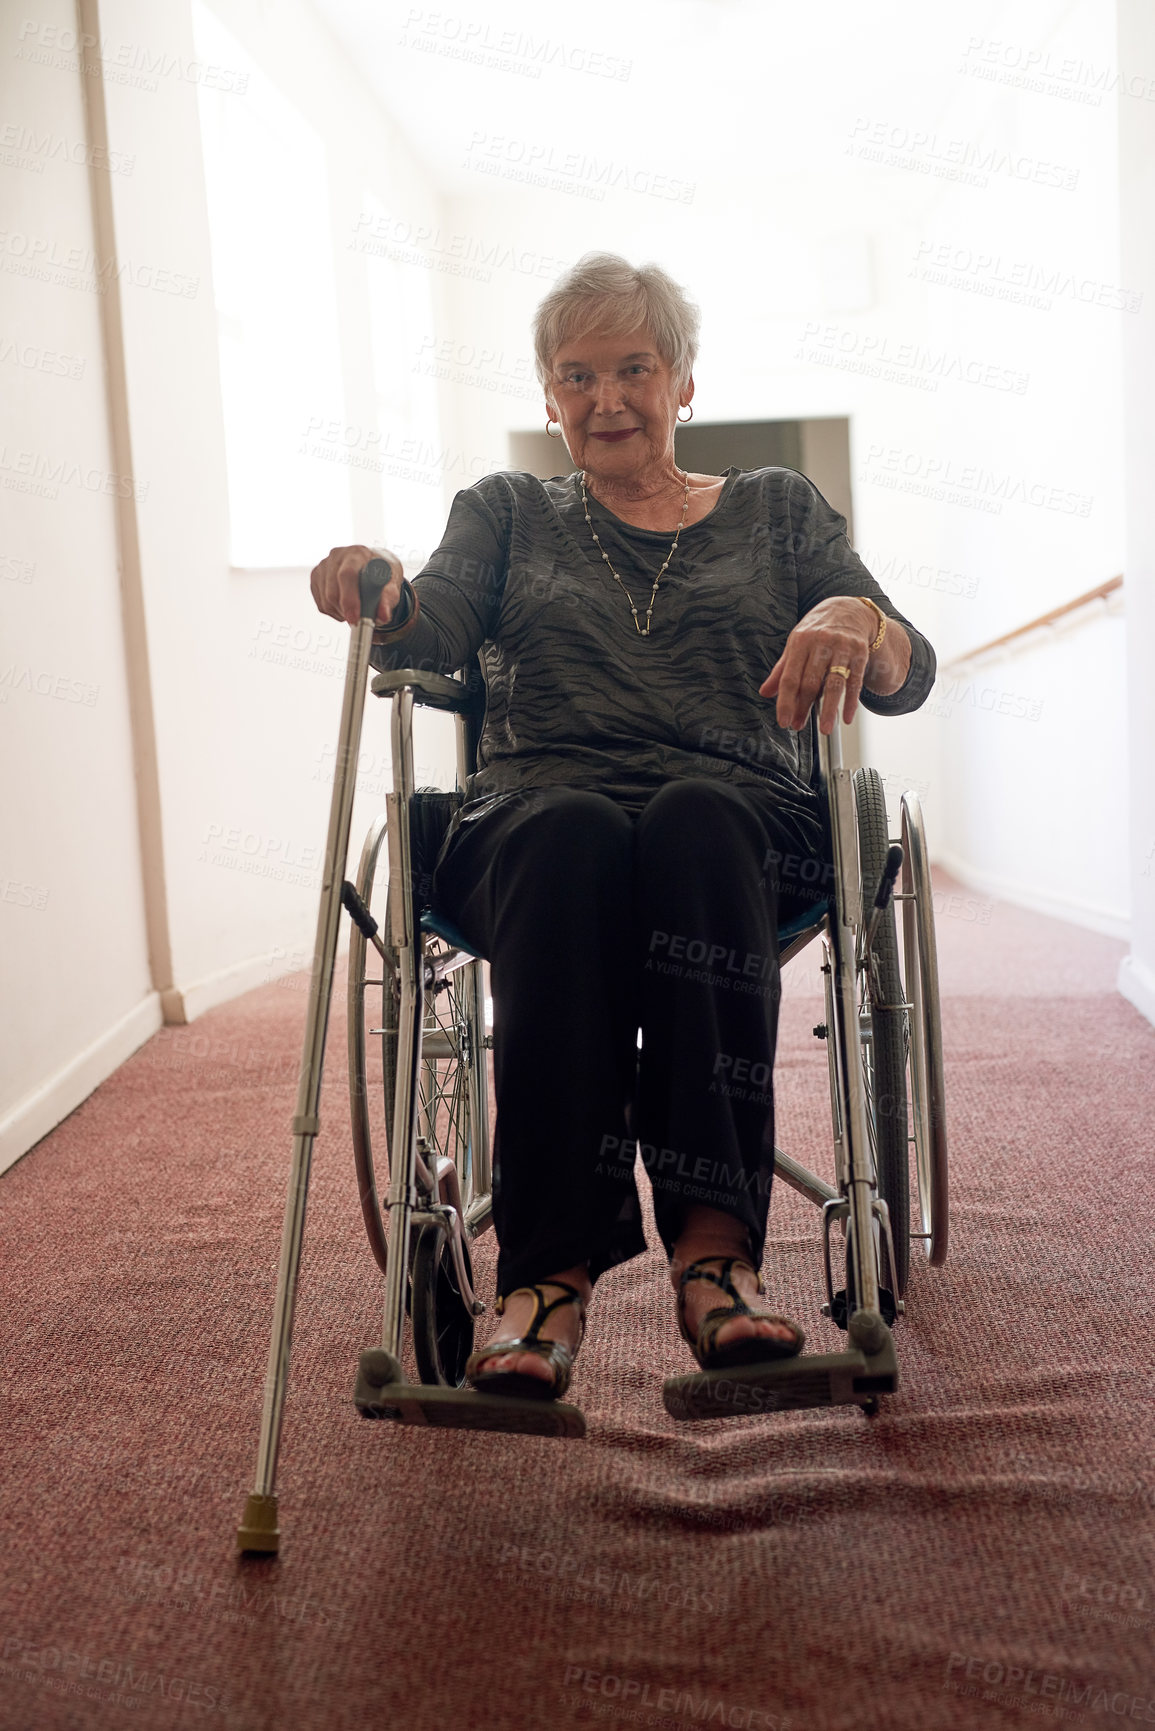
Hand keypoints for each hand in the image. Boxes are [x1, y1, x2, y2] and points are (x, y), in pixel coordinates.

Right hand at [309, 543, 403, 628]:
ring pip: (326, 600)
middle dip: (345, 611)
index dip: (350, 598)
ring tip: (356, 609)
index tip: (356, 618)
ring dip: (341, 613)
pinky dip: (334, 612)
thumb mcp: (392, 583)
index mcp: (357, 553)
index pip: (347, 574)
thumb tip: (383, 616)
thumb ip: (389, 598)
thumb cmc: (382, 574)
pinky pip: (321, 604)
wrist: (374, 567)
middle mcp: (337, 556)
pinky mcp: (316, 577)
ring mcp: (323, 566)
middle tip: (359, 621)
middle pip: (333, 591)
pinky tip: (346, 606)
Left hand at [759, 597, 874, 734]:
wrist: (849, 609)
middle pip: (811, 682)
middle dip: (804, 707)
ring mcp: (842, 648)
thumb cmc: (817, 631)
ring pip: (835, 683)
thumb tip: (765, 693)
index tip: (783, 721)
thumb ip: (781, 670)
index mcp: (800, 642)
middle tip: (799, 726)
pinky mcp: (860, 653)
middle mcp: (821, 643)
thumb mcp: (796, 644)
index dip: (785, 701)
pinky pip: (855, 681)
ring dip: (830, 709)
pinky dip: (851, 702)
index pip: (790, 677)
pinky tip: (848, 718)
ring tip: (825, 729)